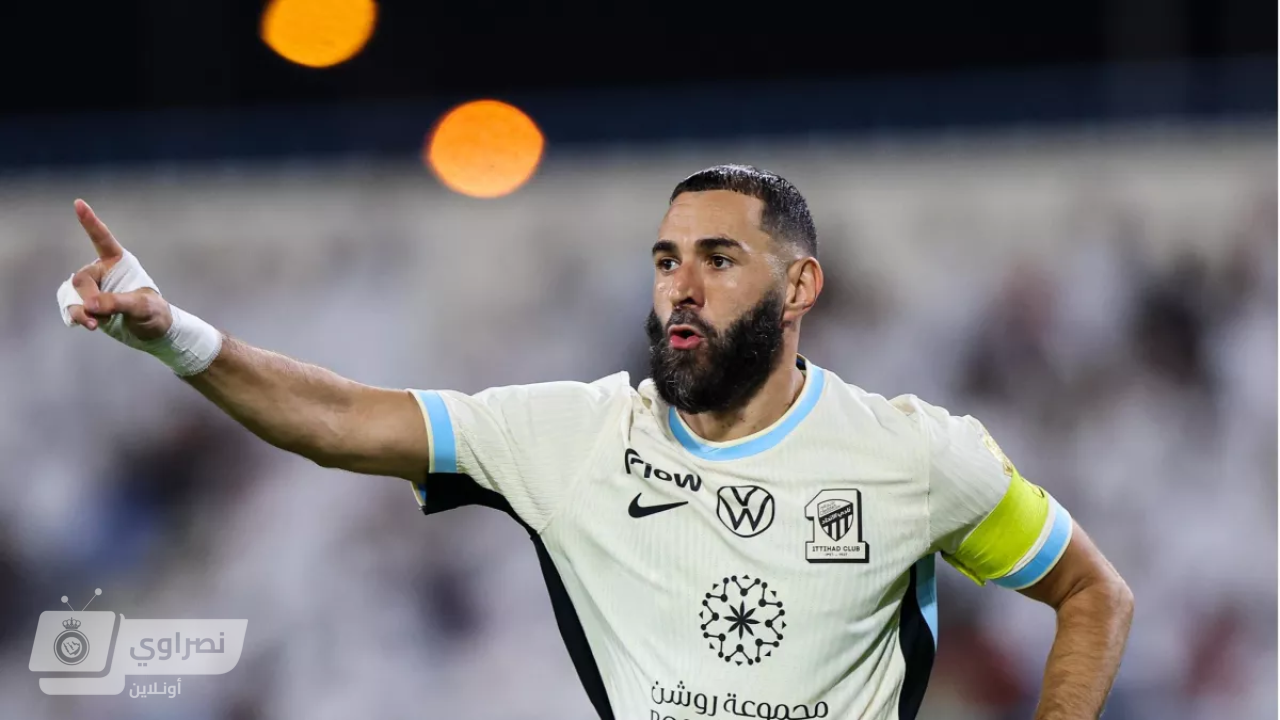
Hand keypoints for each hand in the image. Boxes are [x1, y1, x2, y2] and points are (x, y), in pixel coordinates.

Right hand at [64, 200, 171, 340]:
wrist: (154, 332)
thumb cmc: (154, 312)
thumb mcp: (141, 306)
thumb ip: (116, 302)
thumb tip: (89, 304)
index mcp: (119, 263)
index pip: (102, 239)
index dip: (90, 222)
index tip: (79, 203)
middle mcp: (103, 272)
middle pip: (82, 278)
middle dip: (88, 297)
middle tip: (100, 314)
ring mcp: (94, 289)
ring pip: (74, 294)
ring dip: (81, 310)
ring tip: (96, 324)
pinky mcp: (89, 305)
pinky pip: (73, 307)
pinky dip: (77, 317)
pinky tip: (88, 325)